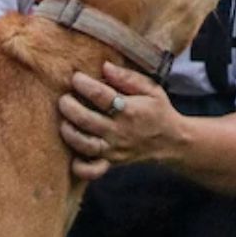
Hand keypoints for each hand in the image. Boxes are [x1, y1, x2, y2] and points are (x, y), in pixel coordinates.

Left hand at [57, 61, 181, 180]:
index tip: (76, 77)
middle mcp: (120, 131)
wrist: (171, 141)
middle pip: (87, 120)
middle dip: (69, 107)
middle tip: (63, 98)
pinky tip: (72, 157)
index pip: (101, 96)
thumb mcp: (150, 88)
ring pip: (85, 145)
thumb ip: (127, 77)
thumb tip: (105, 66)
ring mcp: (114, 149)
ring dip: (69, 133)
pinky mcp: (111, 162)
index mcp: (129, 110)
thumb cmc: (157, 110)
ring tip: (63, 121)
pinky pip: (93, 170)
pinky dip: (80, 167)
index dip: (84, 84)